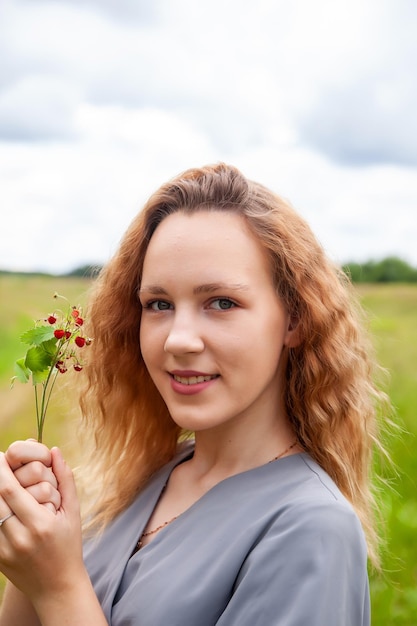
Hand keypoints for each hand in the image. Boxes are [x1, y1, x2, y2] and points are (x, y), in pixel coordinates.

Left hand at [0, 447, 84, 603]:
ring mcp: (5, 550)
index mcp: (41, 523)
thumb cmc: (69, 545)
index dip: (1, 469)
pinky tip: (2, 503)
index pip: (10, 489)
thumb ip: (65, 479)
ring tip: (0, 481)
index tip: (2, 455)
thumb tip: (54, 450)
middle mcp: (20, 537)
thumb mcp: (73, 512)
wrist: (57, 588)